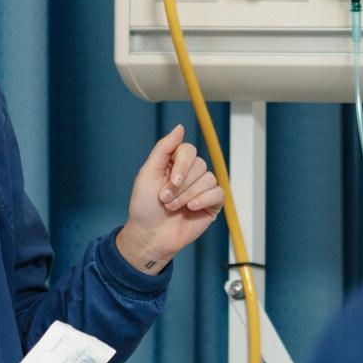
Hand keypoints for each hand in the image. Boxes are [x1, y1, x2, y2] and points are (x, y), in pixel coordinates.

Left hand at [117, 124, 222, 273]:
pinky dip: (204, 199)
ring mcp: (202, 189)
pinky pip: (218, 193)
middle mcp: (190, 174)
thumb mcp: (148, 172)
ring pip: (208, 179)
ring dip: (187, 195)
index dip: (182, 164)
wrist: (149, 235)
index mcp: (175, 163)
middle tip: (165, 199)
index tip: (171, 181)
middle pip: (199, 165)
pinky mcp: (211, 204)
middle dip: (180, 185)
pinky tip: (191, 209)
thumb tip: (180, 127)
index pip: (188, 150)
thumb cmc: (144, 206)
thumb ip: (164, 148)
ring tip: (172, 207)